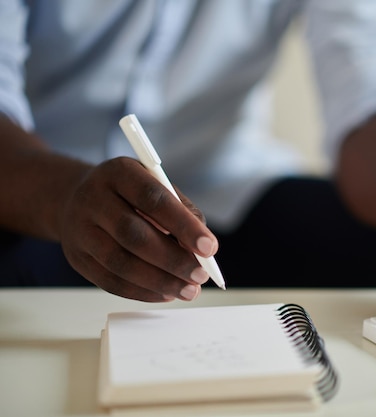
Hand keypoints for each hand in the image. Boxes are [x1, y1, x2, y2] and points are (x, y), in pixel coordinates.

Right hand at [59, 157, 217, 301]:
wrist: (75, 198)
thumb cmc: (129, 193)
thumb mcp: (155, 185)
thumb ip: (182, 210)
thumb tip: (203, 247)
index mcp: (119, 173)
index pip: (154, 199)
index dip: (184, 226)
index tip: (209, 247)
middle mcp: (93, 198)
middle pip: (134, 235)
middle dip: (173, 260)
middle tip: (201, 276)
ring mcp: (79, 230)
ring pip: (120, 263)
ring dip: (160, 281)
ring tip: (188, 290)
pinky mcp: (77, 258)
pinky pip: (110, 281)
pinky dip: (142, 292)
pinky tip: (166, 293)